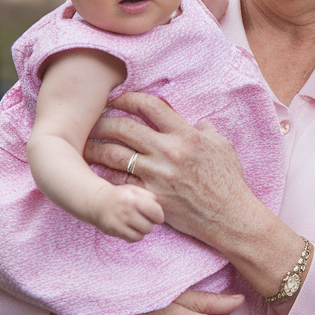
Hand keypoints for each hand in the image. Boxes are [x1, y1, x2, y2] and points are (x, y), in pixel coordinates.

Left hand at [83, 92, 257, 245]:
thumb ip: (206, 130)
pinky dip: (104, 173)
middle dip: (104, 120)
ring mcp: (158, 176)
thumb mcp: (222, 146)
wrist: (228, 216)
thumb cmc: (228, 180)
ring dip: (96, 147)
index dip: (129, 98)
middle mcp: (169, 152)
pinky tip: (95, 170)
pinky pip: (119, 182)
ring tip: (86, 144)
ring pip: (115, 154)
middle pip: (125, 128)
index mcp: (186, 135)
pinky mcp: (151, 196)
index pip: (150, 106)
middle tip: (93, 120)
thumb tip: (197, 122)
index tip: (118, 99)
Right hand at [91, 183, 163, 242]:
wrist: (97, 202)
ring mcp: (119, 222)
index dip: (159, 215)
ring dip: (142, 230)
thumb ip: (149, 196)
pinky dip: (135, 236)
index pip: (155, 211)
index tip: (156, 216)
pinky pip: (132, 239)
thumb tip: (160, 207)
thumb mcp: (134, 190)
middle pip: (149, 226)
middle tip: (145, 219)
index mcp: (133, 199)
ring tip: (137, 224)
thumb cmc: (120, 196)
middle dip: (150, 224)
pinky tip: (131, 229)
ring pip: (141, 234)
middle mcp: (126, 211)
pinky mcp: (113, 231)